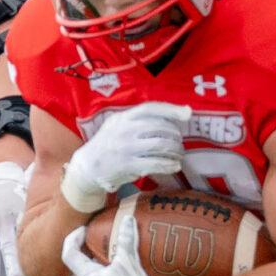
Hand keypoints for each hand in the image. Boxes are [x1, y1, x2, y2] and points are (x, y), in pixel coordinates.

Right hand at [58, 102, 190, 214]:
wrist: (87, 167)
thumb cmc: (107, 144)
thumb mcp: (116, 124)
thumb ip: (137, 119)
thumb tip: (169, 116)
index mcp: (123, 117)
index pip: (150, 108)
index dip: (171, 109)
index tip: (188, 113)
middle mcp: (125, 130)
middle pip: (160, 128)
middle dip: (176, 136)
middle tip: (180, 143)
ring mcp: (127, 148)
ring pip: (161, 145)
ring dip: (176, 150)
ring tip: (179, 155)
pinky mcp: (129, 165)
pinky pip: (156, 163)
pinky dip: (170, 164)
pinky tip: (175, 166)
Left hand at [62, 221, 177, 275]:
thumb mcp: (129, 263)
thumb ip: (126, 240)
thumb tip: (127, 219)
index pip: (69, 254)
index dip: (73, 238)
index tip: (83, 230)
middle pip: (86, 268)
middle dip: (95, 256)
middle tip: (108, 246)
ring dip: (106, 272)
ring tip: (122, 264)